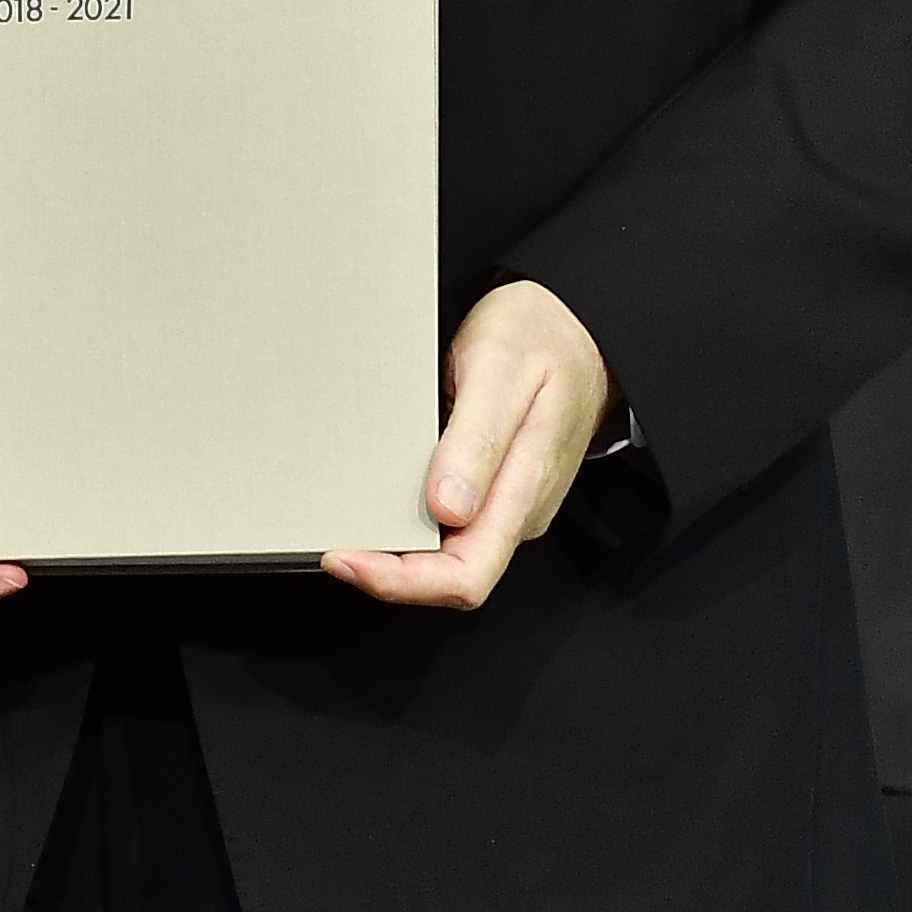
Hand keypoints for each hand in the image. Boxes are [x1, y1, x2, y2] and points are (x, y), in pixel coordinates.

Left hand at [323, 277, 608, 609]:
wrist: (578, 329)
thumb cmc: (541, 340)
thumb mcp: (501, 375)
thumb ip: (477, 443)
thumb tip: (448, 508)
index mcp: (523, 491)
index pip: (466, 576)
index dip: (402, 582)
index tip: (347, 559)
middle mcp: (517, 509)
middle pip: (451, 575)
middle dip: (388, 574)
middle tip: (333, 548)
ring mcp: (507, 501)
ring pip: (449, 554)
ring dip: (395, 552)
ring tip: (346, 527)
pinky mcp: (496, 486)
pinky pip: (452, 525)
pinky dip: (409, 525)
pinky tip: (377, 504)